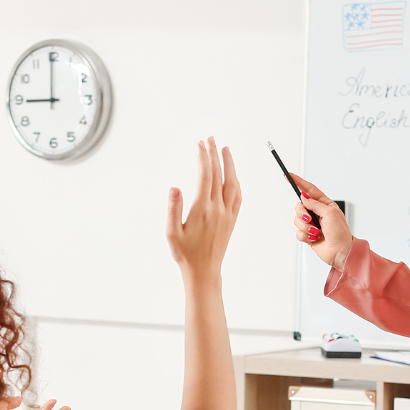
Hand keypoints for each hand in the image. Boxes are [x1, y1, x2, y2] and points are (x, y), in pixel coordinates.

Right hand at [168, 137, 242, 278]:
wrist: (204, 271)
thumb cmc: (185, 254)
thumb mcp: (171, 233)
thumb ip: (173, 209)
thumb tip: (175, 188)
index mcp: (202, 209)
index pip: (205, 176)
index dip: (203, 158)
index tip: (200, 144)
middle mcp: (218, 209)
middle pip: (218, 175)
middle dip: (214, 154)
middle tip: (211, 138)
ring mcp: (227, 214)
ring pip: (232, 183)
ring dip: (229, 164)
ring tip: (225, 150)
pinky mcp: (232, 220)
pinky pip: (238, 196)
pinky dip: (236, 181)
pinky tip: (233, 175)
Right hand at [288, 172, 353, 270]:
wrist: (340, 251)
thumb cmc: (340, 232)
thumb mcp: (330, 213)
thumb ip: (315, 204)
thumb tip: (304, 198)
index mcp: (324, 204)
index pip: (309, 190)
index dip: (299, 182)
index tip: (289, 175)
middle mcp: (317, 213)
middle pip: (299, 206)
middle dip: (302, 213)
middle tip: (309, 219)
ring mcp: (312, 224)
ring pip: (297, 220)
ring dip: (306, 227)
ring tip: (316, 232)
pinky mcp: (308, 235)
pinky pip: (298, 232)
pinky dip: (305, 236)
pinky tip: (314, 238)